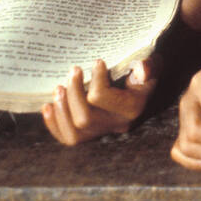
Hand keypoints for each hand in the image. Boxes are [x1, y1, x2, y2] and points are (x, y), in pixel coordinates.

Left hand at [42, 58, 157, 144]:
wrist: (144, 86)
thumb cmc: (145, 72)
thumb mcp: (153, 65)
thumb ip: (149, 66)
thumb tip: (142, 69)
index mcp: (133, 108)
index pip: (102, 99)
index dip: (95, 79)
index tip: (97, 62)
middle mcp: (118, 124)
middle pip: (84, 119)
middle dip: (73, 94)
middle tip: (73, 70)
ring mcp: (103, 131)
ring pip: (74, 133)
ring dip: (61, 110)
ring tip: (58, 88)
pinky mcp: (91, 133)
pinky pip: (68, 138)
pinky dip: (54, 123)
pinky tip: (48, 106)